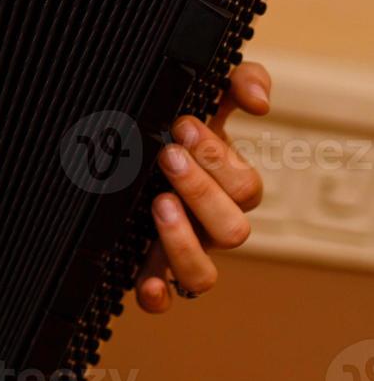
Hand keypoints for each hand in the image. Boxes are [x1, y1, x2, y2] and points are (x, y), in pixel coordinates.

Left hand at [135, 62, 269, 310]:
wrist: (123, 153)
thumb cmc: (173, 132)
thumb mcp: (205, 100)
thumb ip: (237, 83)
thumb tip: (258, 99)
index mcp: (228, 187)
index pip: (244, 184)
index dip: (218, 157)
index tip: (182, 125)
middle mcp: (210, 225)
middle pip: (233, 228)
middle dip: (201, 190)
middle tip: (167, 156)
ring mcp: (183, 252)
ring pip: (204, 274)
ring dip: (184, 240)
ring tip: (158, 202)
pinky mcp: (151, 273)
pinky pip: (164, 298)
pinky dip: (158, 294)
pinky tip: (146, 283)